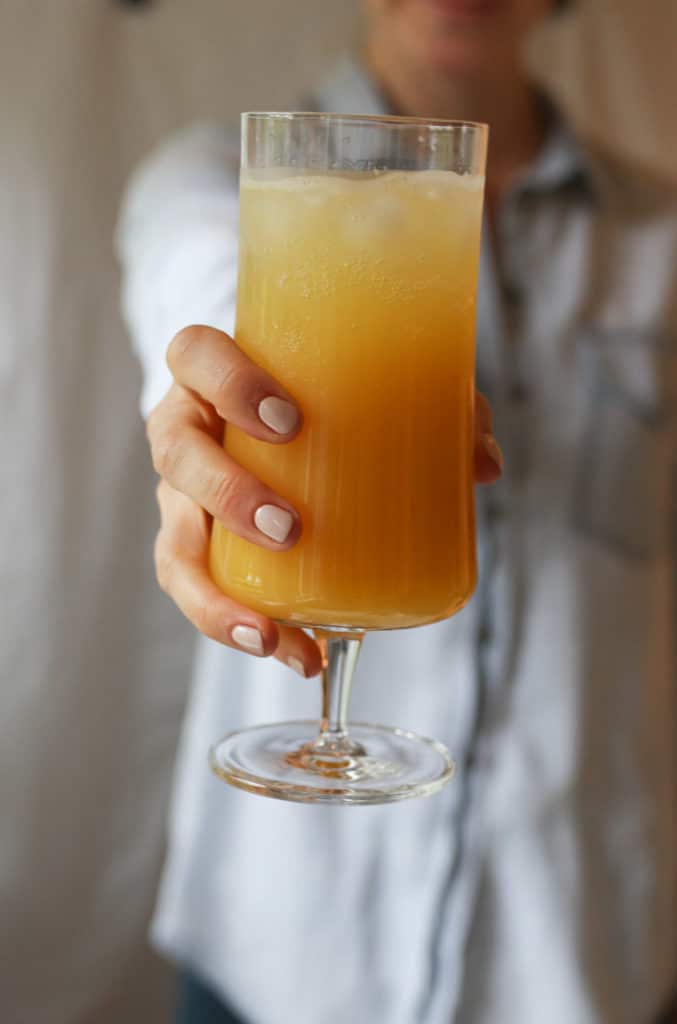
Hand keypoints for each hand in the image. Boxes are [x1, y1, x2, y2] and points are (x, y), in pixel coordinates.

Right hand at [146, 325, 502, 677]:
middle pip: (176, 453)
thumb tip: (484, 464)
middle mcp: (187, 432)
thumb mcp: (365, 386)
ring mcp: (183, 494)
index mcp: (213, 374)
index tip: (288, 421)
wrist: (265, 419)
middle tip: (288, 526)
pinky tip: (290, 652)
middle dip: (226, 493)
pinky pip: (201, 591)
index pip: (196, 355)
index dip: (229, 383)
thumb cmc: (316, 395)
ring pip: (174, 542)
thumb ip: (431, 407)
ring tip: (271, 632)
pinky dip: (237, 627)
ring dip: (216, 593)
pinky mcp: (197, 546)